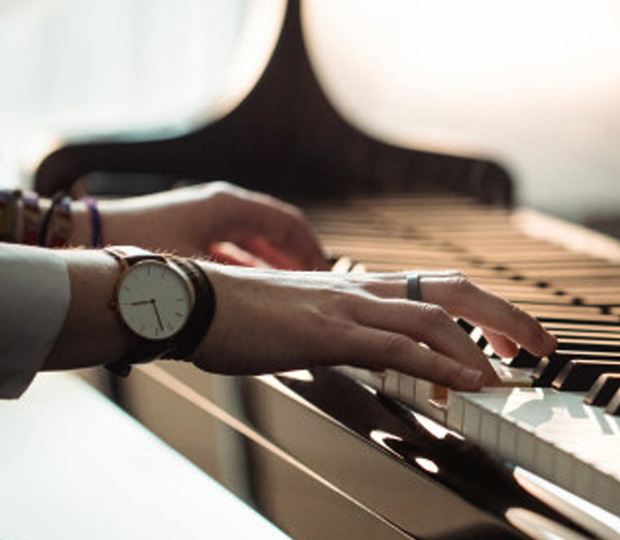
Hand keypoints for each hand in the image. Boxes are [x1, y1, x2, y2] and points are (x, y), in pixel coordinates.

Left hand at [80, 182, 326, 269]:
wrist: (85, 236)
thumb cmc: (139, 249)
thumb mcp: (198, 269)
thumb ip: (239, 284)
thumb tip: (274, 305)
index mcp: (229, 206)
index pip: (289, 223)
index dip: (311, 250)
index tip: (326, 274)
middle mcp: (220, 205)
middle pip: (274, 230)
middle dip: (296, 258)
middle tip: (315, 284)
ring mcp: (203, 216)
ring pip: (253, 239)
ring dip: (273, 263)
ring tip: (290, 288)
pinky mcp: (188, 229)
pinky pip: (232, 246)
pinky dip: (249, 265)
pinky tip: (253, 288)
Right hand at [191, 265, 557, 389]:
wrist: (189, 300)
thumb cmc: (241, 315)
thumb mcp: (307, 321)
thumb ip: (347, 333)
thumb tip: (376, 354)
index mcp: (362, 286)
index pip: (440, 287)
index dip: (485, 308)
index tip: (513, 337)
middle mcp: (364, 288)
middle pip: (455, 289)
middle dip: (507, 316)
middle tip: (541, 346)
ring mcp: (348, 307)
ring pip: (435, 315)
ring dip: (482, 344)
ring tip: (513, 372)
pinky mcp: (327, 332)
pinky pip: (395, 345)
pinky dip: (438, 363)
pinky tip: (464, 382)